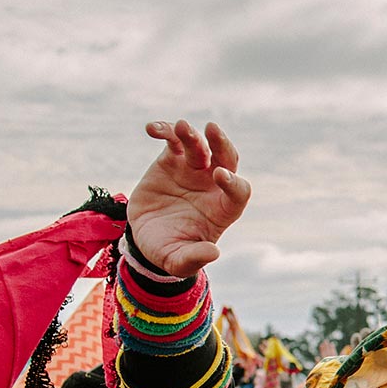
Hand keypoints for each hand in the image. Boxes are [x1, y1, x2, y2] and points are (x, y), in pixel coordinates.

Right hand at [128, 120, 251, 276]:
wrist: (148, 238)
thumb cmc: (170, 250)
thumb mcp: (179, 260)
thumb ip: (194, 257)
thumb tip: (213, 254)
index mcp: (224, 209)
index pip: (239, 191)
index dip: (233, 182)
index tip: (219, 176)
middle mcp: (213, 186)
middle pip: (227, 160)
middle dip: (223, 145)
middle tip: (213, 130)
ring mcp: (193, 171)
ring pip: (199, 146)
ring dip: (191, 135)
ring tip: (180, 126)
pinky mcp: (171, 161)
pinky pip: (172, 141)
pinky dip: (165, 131)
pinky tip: (152, 129)